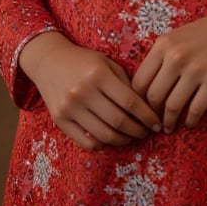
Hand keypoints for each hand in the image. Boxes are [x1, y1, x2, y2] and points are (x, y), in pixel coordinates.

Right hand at [19, 32, 161, 151]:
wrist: (49, 61)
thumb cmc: (84, 61)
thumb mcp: (107, 64)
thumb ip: (125, 84)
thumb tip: (147, 109)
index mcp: (98, 75)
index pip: (130, 102)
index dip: (147, 116)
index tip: (157, 123)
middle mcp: (83, 92)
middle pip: (119, 121)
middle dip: (138, 130)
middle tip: (147, 132)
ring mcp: (69, 108)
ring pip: (104, 135)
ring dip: (124, 140)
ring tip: (132, 137)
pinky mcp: (60, 121)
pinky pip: (86, 143)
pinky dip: (103, 145)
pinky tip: (112, 139)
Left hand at [132, 0, 206, 134]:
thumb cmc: (206, 32)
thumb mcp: (176, 37)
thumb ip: (160, 57)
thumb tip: (144, 88)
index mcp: (163, 45)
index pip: (140, 81)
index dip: (137, 101)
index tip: (142, 110)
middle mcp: (176, 57)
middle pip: (153, 97)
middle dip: (151, 115)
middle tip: (154, 124)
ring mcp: (196, 69)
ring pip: (173, 106)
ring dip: (169, 122)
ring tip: (169, 128)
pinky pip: (196, 109)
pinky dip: (190, 121)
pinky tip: (189, 125)